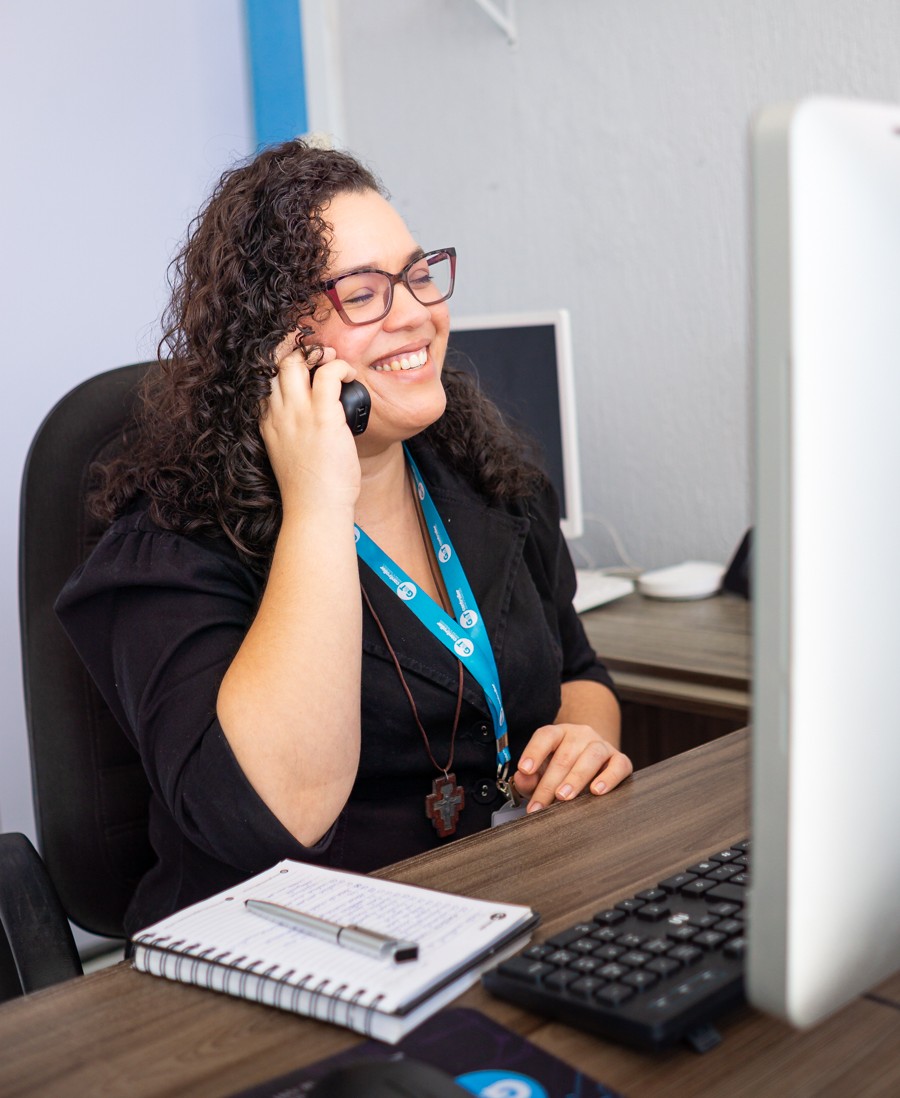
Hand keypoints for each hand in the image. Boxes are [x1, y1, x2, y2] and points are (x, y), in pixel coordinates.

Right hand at [260, 334, 360, 512]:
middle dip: (296, 351)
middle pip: (275, 363)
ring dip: (317, 354)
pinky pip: (329, 373)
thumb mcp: (289, 455)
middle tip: (319, 359)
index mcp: (267, 422)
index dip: (281, 364)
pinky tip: (350, 375)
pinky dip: (341, 367)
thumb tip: (315, 423)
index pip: (264, 379)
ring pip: (295, 361)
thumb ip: (293, 433)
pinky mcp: (322, 416)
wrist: (315, 509)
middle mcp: (277, 414)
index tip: (301, 365)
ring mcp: (298, 414)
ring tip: (334, 363)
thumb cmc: (310, 489)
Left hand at [512, 723, 632, 812]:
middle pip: (564, 755)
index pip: (546, 736)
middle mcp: (581, 735)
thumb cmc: (561, 772)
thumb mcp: (541, 773)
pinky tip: (596, 791)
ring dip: (575, 778)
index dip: (534, 752)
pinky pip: (618, 765)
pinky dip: (608, 778)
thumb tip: (522, 778)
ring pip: (591, 756)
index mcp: (559, 733)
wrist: (593, 767)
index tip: (525, 770)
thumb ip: (528, 777)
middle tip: (539, 805)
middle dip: (549, 784)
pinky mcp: (620, 760)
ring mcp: (602, 745)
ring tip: (563, 797)